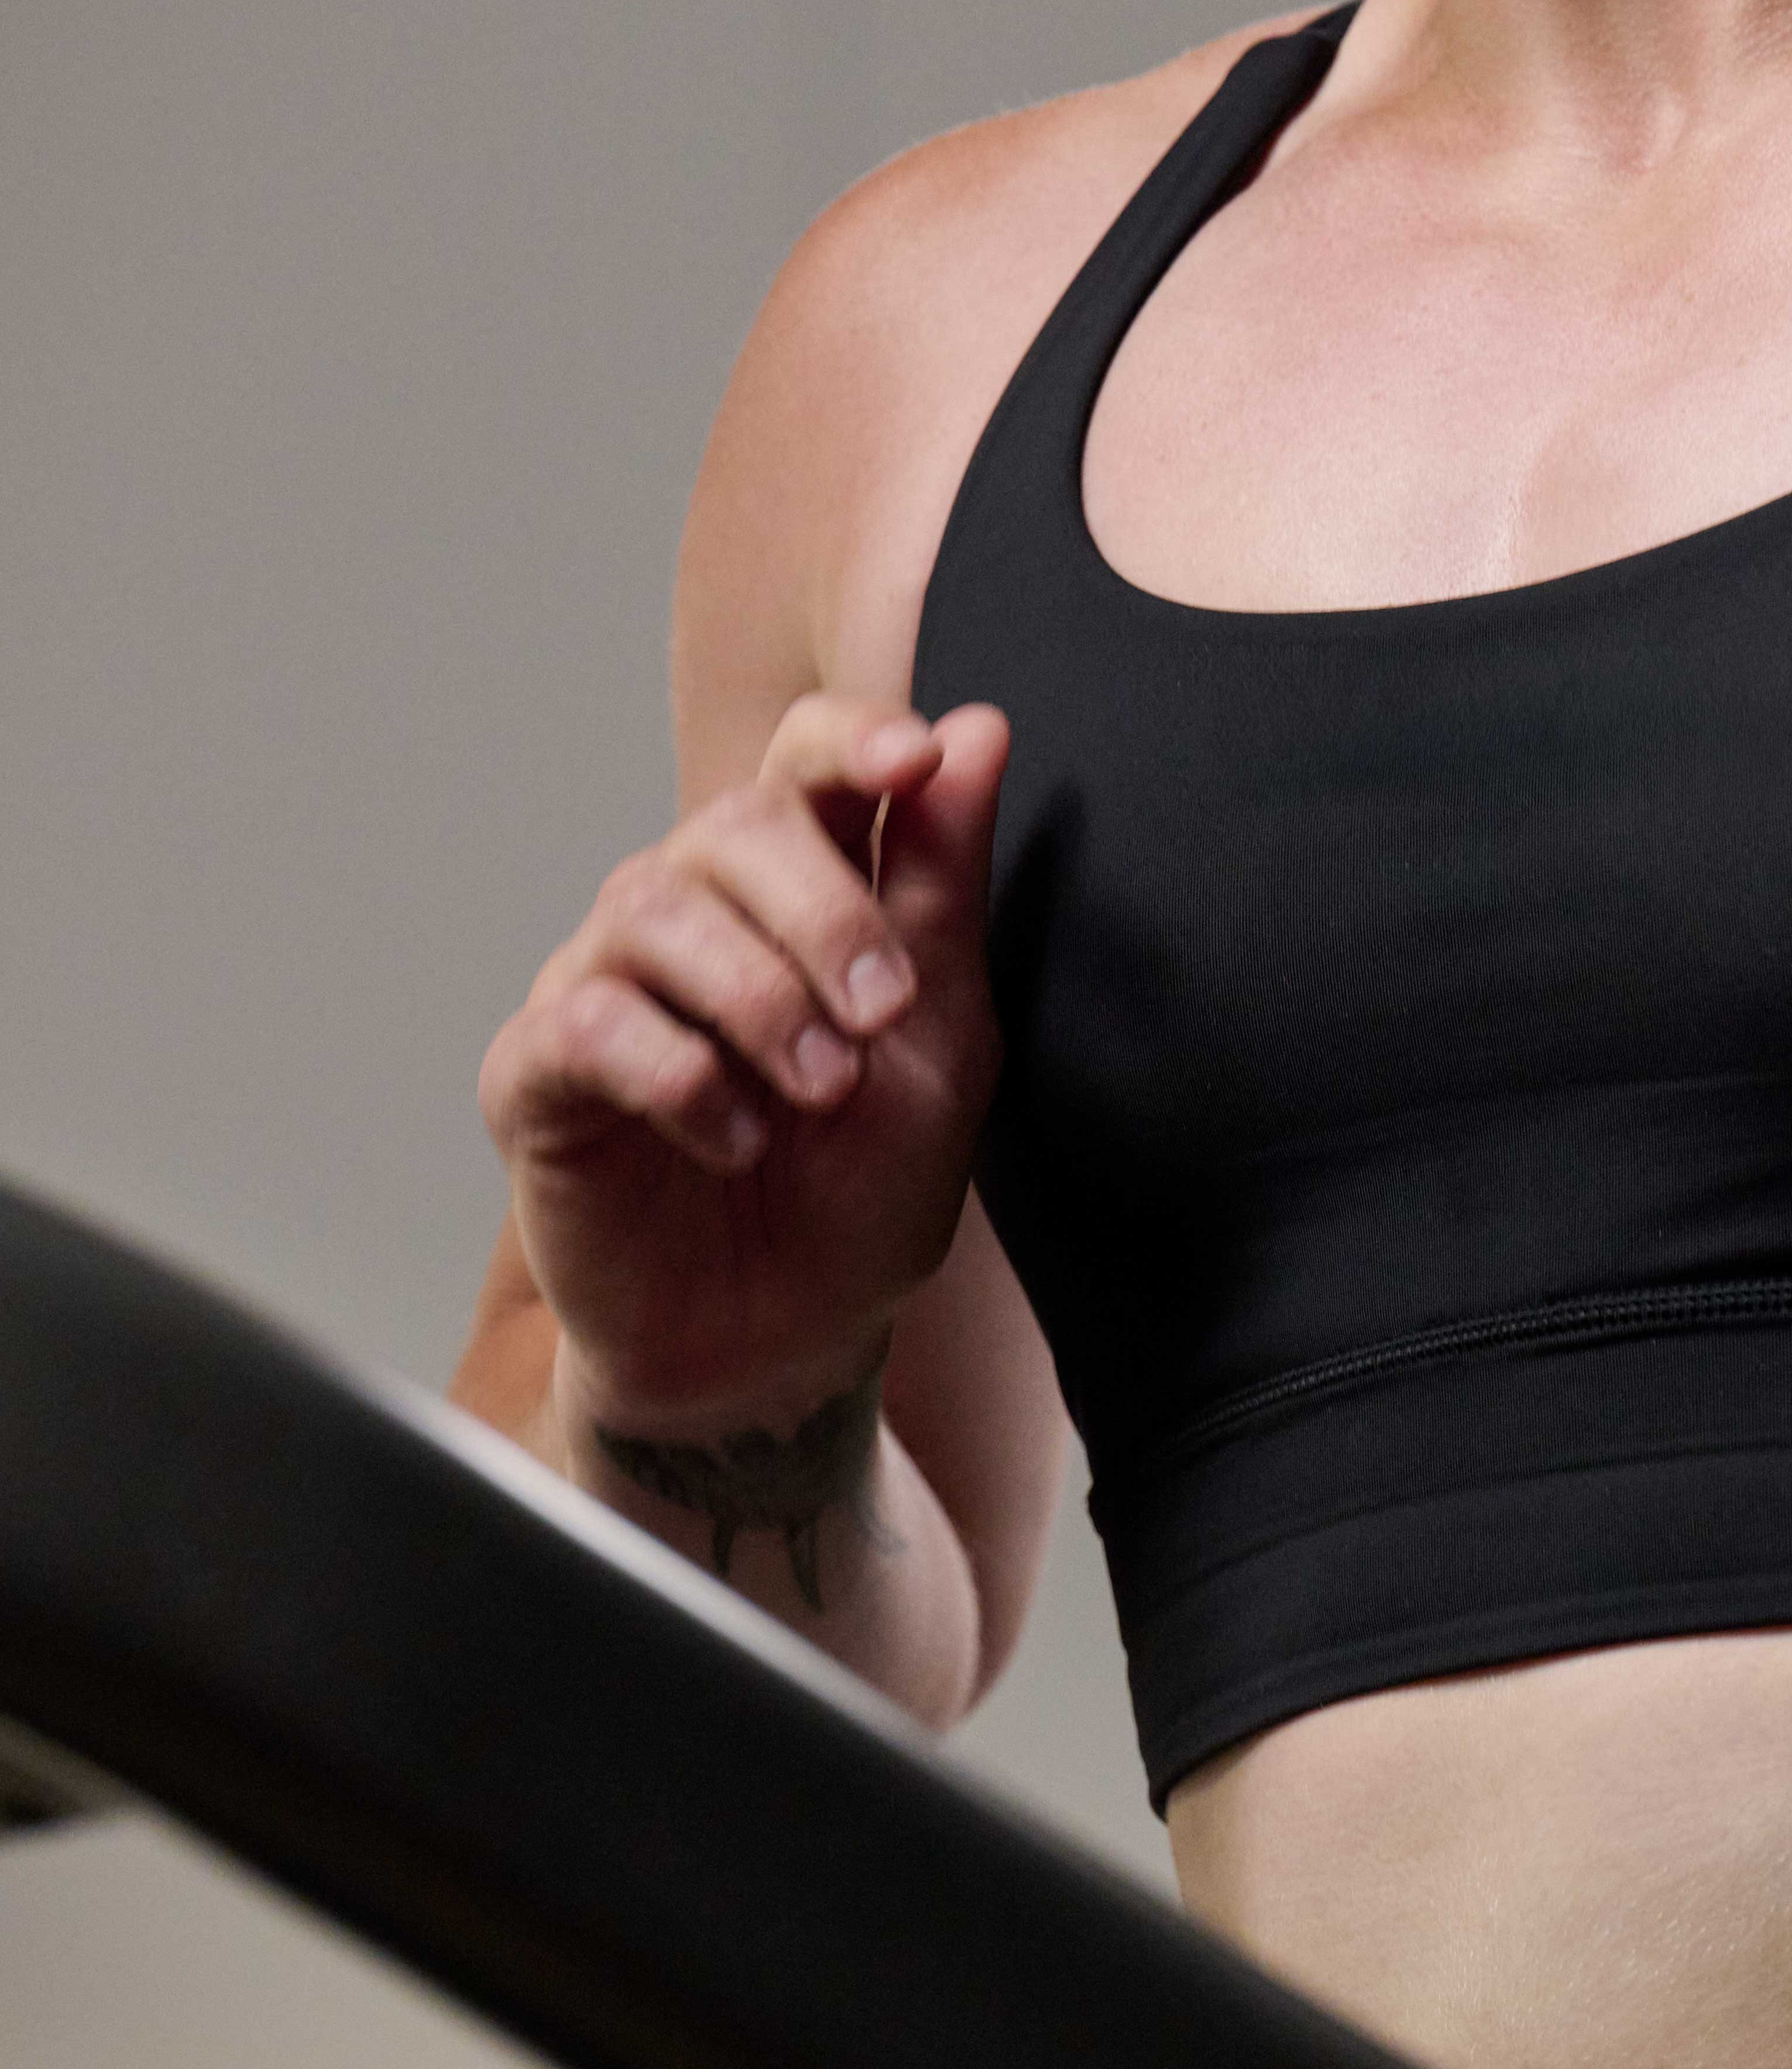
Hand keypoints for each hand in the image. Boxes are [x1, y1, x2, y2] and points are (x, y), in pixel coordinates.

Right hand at [481, 697, 1008, 1436]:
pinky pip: (589, 1023)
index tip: (912, 760)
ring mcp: (599, 983)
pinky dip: (680, 1076)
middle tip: (881, 1014)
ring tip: (819, 1090)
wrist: (785, 1339)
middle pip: (734, 825)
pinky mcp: (537, 1073)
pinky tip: (733, 1137)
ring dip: (760, 999)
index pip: (802, 759)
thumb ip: (947, 884)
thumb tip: (977, 729)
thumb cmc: (861, 1183)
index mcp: (791, 889)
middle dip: (825, 913)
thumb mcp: (943, 1036)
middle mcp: (686, 911)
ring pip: (655, 909)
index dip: (851, 740)